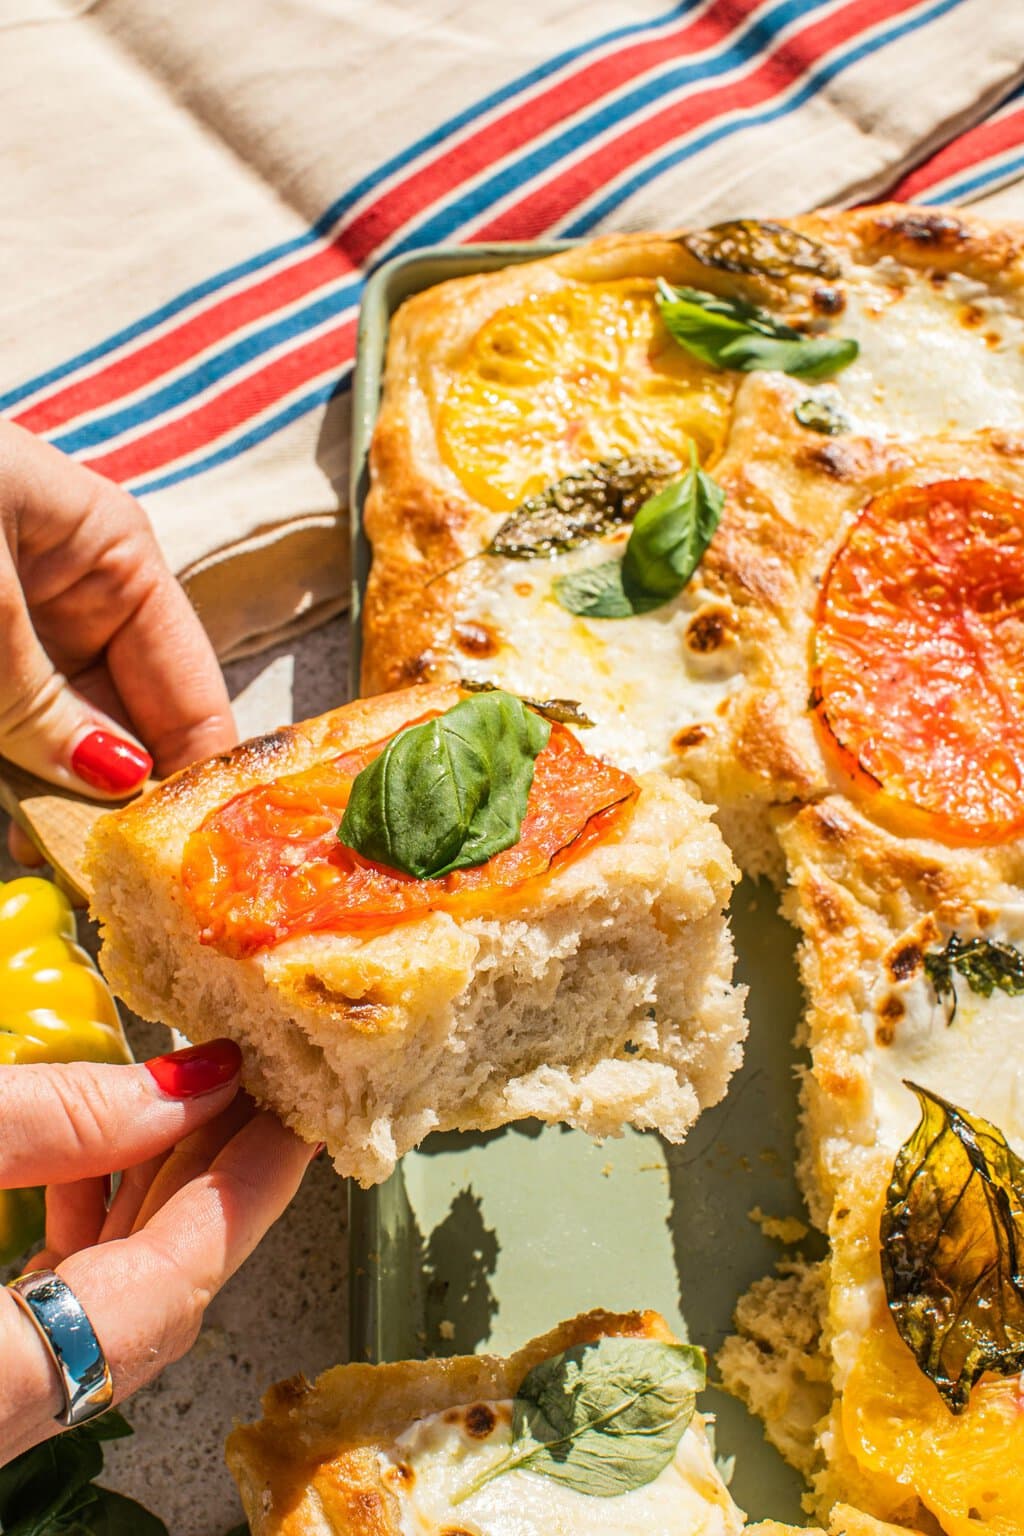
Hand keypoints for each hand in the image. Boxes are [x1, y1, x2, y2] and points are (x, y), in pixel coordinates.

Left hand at [0, 422, 234, 861]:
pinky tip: (7, 819)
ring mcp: (14, 635)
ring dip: (46, 802)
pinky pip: (6, 734)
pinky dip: (7, 779)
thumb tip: (113, 783)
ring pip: (55, 741)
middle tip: (98, 877)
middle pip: (123, 727)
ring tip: (46, 854)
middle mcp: (74, 601)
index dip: (196, 780)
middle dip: (113, 805)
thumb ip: (40, 697)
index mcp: (115, 561)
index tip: (189, 863)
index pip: (189, 691)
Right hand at [0, 1042, 313, 1464]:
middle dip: (216, 1182)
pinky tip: (88, 1159)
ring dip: (155, 1200)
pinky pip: (53, 1315)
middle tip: (263, 1091)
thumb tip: (190, 1083)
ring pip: (109, 1310)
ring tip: (189, 1101)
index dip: (250, 1188)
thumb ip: (58, 1119)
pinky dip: (90, 1232)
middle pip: (155, 1300)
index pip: (175, 1282)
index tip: (302, 1118)